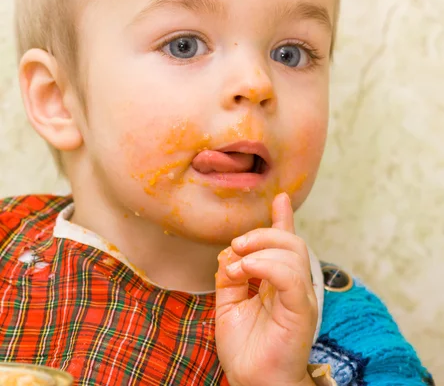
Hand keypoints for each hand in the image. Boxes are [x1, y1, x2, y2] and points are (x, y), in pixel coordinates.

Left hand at [215, 192, 316, 385]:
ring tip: (238, 265)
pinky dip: (266, 264)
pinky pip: (290, 275)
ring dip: (259, 248)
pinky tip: (246, 270)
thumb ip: (230, 276)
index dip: (283, 219)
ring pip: (292, 250)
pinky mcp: (300, 310)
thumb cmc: (245, 349)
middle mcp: (292, 285)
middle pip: (289, 240)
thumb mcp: (229, 304)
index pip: (285, 243)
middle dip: (261, 233)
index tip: (281, 198)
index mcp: (278, 281)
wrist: (253, 382)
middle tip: (236, 246)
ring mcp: (300, 296)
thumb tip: (228, 252)